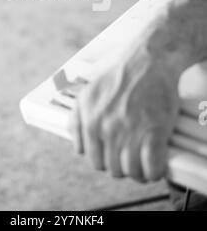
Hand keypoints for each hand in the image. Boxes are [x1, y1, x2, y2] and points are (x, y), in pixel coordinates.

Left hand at [70, 21, 179, 181]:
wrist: (149, 59)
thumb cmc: (120, 73)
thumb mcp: (89, 92)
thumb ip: (78, 117)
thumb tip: (75, 139)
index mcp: (89, 119)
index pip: (92, 158)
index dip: (104, 160)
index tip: (114, 156)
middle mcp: (106, 128)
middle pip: (111, 168)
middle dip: (121, 166)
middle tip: (131, 158)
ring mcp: (129, 132)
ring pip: (130, 172)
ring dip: (138, 172)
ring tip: (144, 164)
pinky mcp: (153, 133)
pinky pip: (151, 168)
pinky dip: (154, 171)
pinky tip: (156, 164)